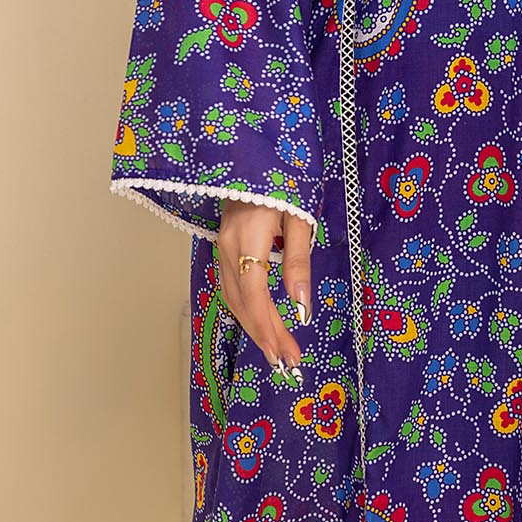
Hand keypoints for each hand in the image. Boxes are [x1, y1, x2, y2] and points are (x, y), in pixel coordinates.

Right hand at [216, 199, 312, 380]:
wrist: (253, 158)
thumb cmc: (282, 182)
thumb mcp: (298, 218)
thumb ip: (298, 261)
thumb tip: (301, 306)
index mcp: (248, 238)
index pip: (255, 294)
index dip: (269, 327)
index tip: (287, 353)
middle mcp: (227, 247)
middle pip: (242, 303)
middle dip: (264, 336)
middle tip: (286, 363)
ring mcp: (220, 248)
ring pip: (233, 299)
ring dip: (254, 327)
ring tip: (276, 350)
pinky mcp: (222, 248)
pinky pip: (230, 288)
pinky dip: (245, 310)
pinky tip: (260, 323)